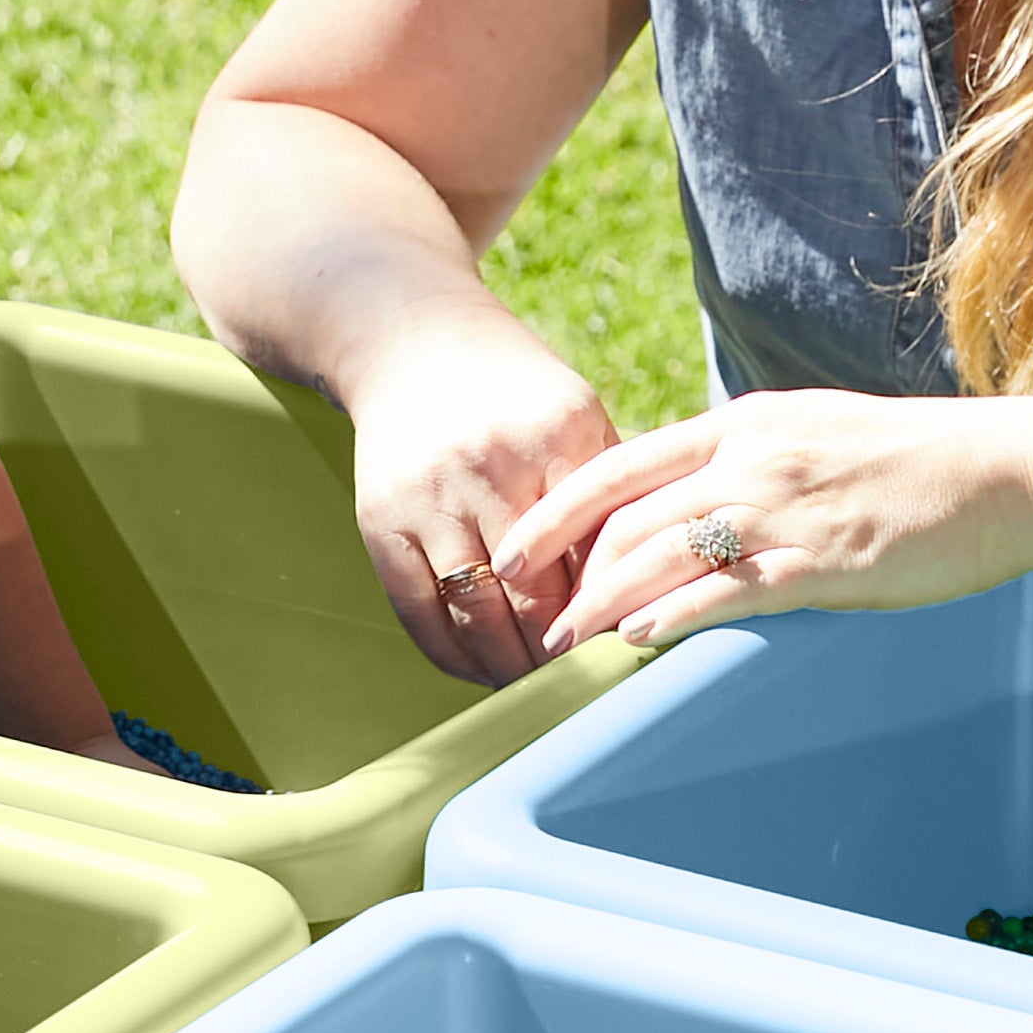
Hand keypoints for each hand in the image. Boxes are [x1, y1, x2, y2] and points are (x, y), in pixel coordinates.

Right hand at [342, 309, 622, 686]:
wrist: (411, 339)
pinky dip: (451, 655)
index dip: (611, 616)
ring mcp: (429, 496)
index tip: (629, 656)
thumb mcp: (575, 417)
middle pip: (536, 595)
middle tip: (587, 692)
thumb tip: (651, 589)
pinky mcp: (380, 520)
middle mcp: (490, 466)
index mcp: (557, 437)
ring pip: (477, 613)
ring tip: (537, 693)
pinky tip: (480, 671)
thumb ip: (610, 495)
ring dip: (509, 668)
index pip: (595, 555)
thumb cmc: (514, 391)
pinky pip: (417, 611)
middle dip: (563, 656)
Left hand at [515, 391, 1032, 649]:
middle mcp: (754, 458)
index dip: (557, 508)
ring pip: (667, 552)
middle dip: (569, 569)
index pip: (622, 463)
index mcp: (744, 424)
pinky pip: (734, 588)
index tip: (513, 546)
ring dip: (605, 601)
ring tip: (563, 640)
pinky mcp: (827, 559)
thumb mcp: (811, 435)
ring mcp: (789, 508)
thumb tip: (686, 500)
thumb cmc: (914, 462)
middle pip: (631, 515)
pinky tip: (639, 638)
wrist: (1009, 471)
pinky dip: (678, 612)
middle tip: (527, 614)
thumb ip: (745, 462)